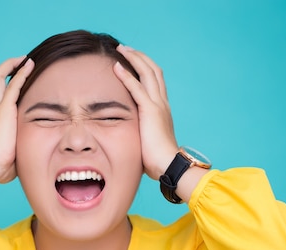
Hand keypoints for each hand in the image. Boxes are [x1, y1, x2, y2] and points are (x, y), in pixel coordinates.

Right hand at [0, 57, 33, 194]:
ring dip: (10, 65)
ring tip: (23, 60)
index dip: (3, 85)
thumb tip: (23, 162)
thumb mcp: (9, 153)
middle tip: (17, 65)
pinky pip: (13, 83)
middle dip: (2, 70)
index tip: (15, 81)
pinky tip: (29, 64)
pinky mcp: (5, 107)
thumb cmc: (0, 165)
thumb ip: (15, 150)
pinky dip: (21, 72)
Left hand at [113, 45, 178, 180]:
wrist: (169, 165)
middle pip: (154, 71)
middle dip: (140, 57)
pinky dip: (126, 75)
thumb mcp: (147, 141)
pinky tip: (116, 67)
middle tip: (126, 49)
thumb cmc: (158, 160)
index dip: (145, 68)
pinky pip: (136, 88)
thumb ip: (140, 134)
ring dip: (134, 58)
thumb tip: (129, 139)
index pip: (156, 82)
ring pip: (147, 73)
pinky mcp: (150, 111)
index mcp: (162, 109)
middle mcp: (162, 103)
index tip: (132, 61)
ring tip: (121, 49)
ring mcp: (157, 105)